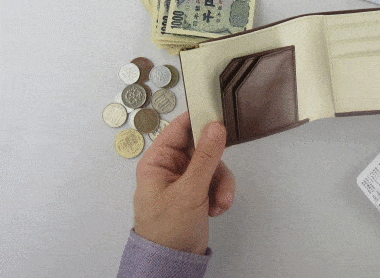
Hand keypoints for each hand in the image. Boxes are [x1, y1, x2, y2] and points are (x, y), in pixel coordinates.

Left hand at [133, 112, 234, 254]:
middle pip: (202, 147)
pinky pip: (216, 181)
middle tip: (220, 177)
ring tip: (220, 202)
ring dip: (221, 184)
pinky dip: (220, 194)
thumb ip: (206, 157)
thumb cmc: (168, 229)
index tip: (220, 117)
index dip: (199, 120)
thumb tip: (216, 127)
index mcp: (158, 161)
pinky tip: (216, 209)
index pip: (179, 128)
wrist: (172, 262)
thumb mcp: (189, 191)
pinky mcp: (197, 192)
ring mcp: (185, 180)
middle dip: (216, 165)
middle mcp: (171, 167)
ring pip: (213, 166)